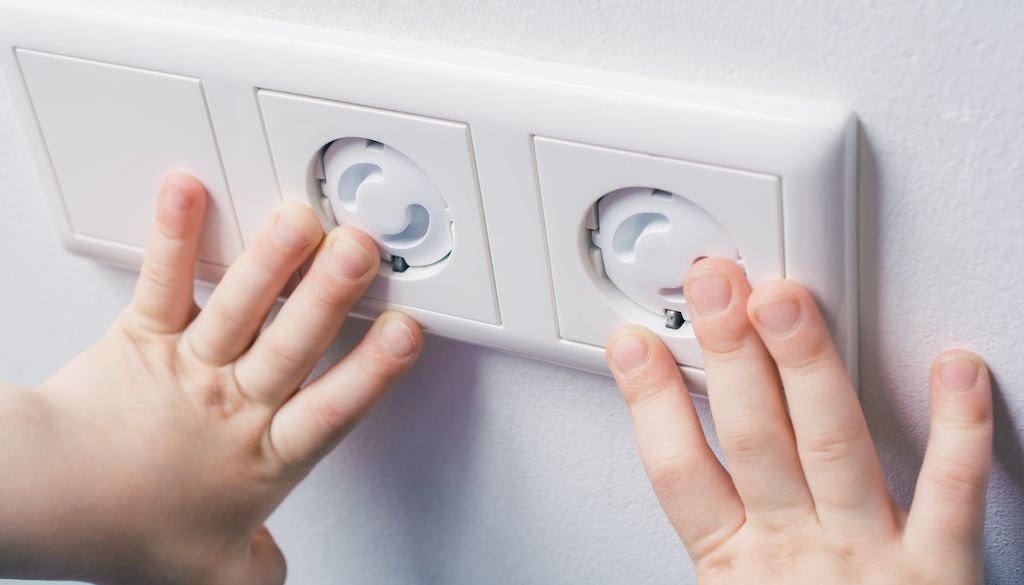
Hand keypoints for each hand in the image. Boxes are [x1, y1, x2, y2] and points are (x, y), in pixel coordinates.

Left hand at [0, 174, 421, 583]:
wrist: (48, 502)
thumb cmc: (127, 528)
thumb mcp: (209, 573)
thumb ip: (256, 572)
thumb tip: (273, 574)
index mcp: (265, 454)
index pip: (332, 410)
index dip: (372, 371)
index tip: (406, 331)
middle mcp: (235, 404)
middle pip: (292, 345)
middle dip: (329, 296)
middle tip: (361, 250)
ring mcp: (190, 365)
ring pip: (239, 308)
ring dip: (270, 261)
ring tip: (299, 219)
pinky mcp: (143, 336)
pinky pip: (163, 282)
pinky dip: (175, 235)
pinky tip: (189, 193)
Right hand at [606, 258, 990, 584]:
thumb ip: (707, 535)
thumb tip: (670, 468)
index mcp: (735, 567)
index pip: (678, 474)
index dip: (650, 404)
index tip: (634, 343)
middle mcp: (796, 553)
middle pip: (751, 440)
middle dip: (728, 357)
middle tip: (713, 287)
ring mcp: (867, 555)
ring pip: (831, 446)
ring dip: (806, 369)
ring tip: (785, 302)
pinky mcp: (939, 569)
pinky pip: (951, 492)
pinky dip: (958, 430)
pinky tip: (955, 368)